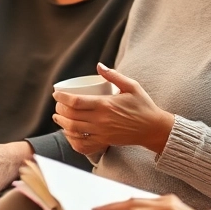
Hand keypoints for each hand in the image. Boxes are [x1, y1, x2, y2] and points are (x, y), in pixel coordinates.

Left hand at [53, 63, 175, 154]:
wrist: (154, 128)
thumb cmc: (143, 106)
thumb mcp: (131, 86)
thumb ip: (113, 75)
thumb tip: (99, 65)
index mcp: (105, 104)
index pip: (75, 102)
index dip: (62, 98)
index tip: (56, 94)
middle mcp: (101, 120)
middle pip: (71, 116)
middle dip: (59, 110)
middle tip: (57, 105)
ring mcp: (102, 133)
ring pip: (74, 130)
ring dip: (62, 123)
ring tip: (58, 117)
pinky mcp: (104, 142)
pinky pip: (83, 144)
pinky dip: (72, 140)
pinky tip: (69, 134)